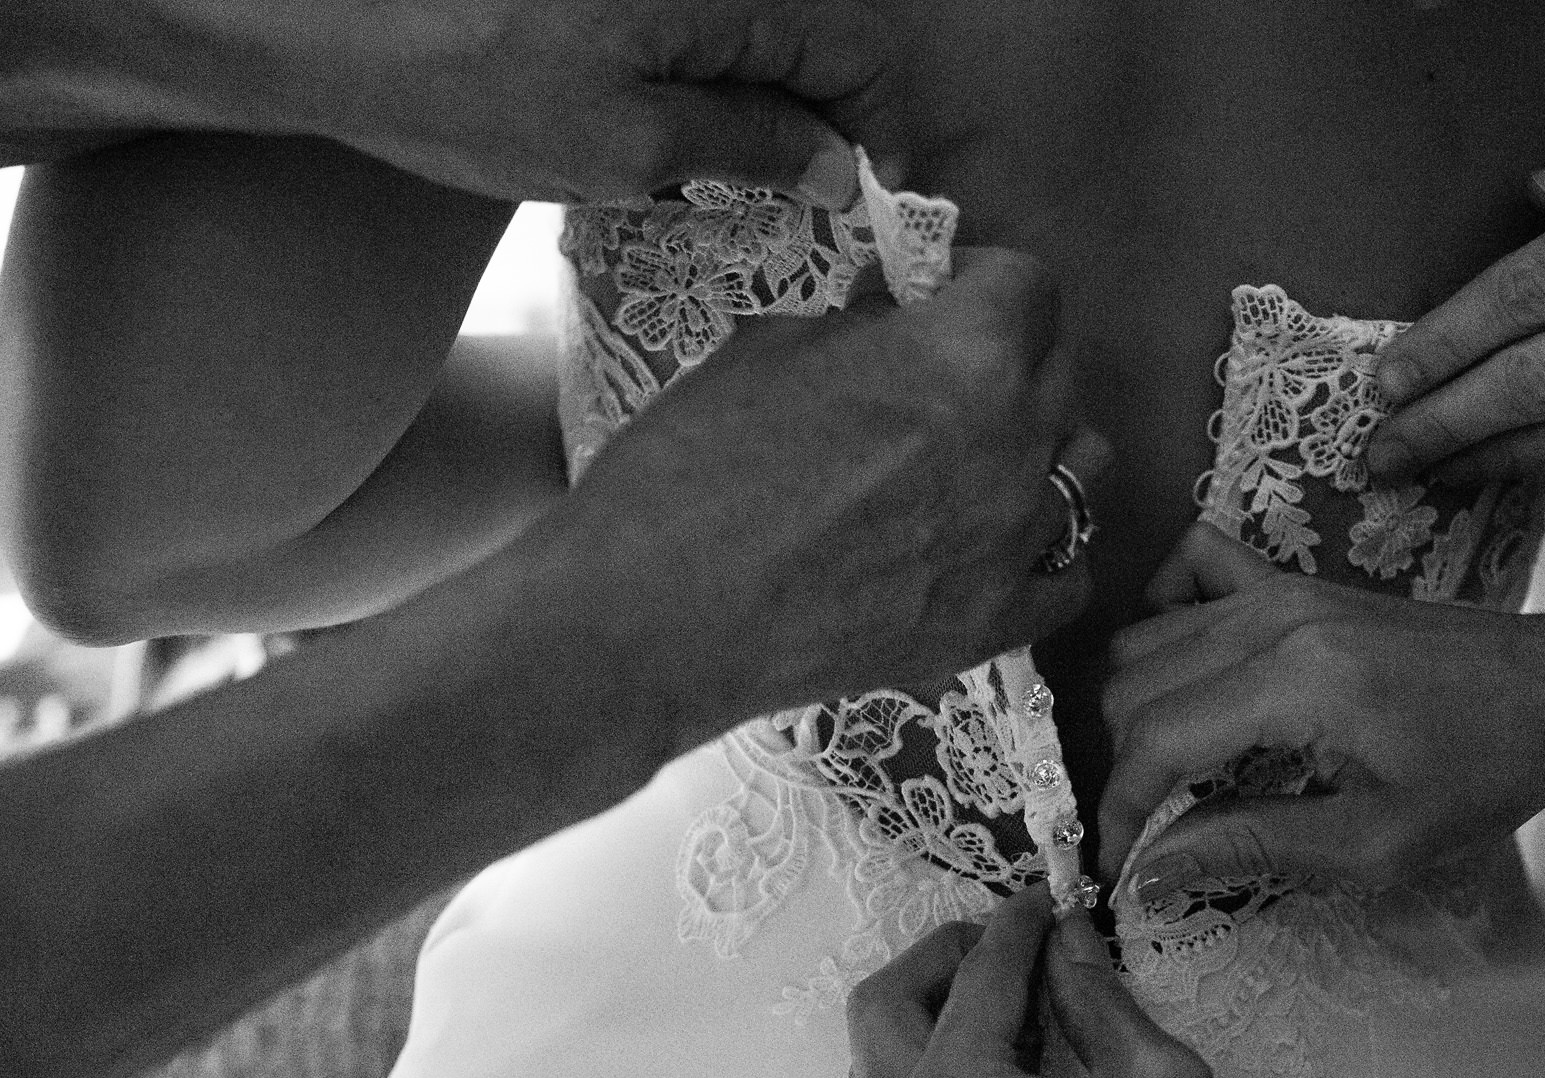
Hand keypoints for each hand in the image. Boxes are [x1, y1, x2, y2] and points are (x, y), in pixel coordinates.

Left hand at [10, 0, 902, 202]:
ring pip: (738, 34)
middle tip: (799, 218)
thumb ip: (745, 143)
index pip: (861, 51)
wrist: (290, 12)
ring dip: (747, 108)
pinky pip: (676, 28)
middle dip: (816, 126)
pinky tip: (651, 143)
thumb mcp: (623, 144)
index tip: (875, 209)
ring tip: (719, 193)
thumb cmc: (453, 77)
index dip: (883, 138)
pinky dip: (685, 83)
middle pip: (806, 37)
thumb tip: (826, 158)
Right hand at [492, 247, 1105, 757]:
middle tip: (938, 377)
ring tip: (973, 461)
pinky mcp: (996, 625)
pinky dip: (1042, 554)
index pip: (1028, 284)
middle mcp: (1017, 444)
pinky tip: (992, 545)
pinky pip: (1068, 576)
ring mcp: (1016, 543)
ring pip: (1081, 471)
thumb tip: (896, 308)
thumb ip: (860, 324)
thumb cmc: (693, 463)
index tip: (939, 296)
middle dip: (1006, 357)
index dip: (980, 281)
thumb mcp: (770, 348)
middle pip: (1057, 371)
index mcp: (967, 356)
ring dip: (1037, 449)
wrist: (654, 615)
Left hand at [847, 884, 1268, 1077]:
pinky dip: (938, 1065)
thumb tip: (1069, 945)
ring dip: (933, 1010)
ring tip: (1020, 1001)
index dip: (1020, 923)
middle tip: (1017, 941)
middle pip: (885, 1004)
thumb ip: (1100, 997)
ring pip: (880, 1056)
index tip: (1052, 899)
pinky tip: (1013, 1064)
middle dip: (946, 955)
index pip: (974, 974)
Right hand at [1097, 523, 1544, 888]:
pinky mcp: (1288, 580)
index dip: (1118, 811)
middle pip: (1132, 688)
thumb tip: (1149, 869)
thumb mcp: (1378, 843)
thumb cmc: (1483, 773)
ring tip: (1165, 775)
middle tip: (1144, 832)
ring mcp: (1275, 588)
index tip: (1117, 867)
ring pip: (1143, 639)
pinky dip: (1161, 618)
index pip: (1154, 741)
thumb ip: (1253, 846)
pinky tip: (1183, 674)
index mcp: (1295, 682)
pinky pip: (1186, 574)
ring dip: (1134, 711)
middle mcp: (1269, 619)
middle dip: (1120, 769)